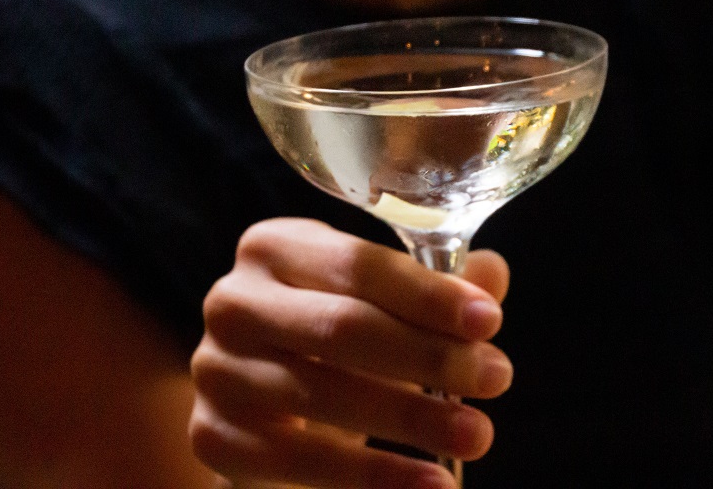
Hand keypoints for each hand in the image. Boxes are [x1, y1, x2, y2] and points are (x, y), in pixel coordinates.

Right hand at [189, 218, 510, 488]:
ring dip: (412, 419)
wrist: (255, 405)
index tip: (489, 321)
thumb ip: (430, 290)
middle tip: (497, 377)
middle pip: (341, 327)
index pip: (359, 264)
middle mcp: (233, 300)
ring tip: (476, 435)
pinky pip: (302, 462)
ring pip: (324, 394)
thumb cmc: (327, 340)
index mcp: (275, 248)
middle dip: (429, 355)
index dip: (428, 294)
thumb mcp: (374, 303)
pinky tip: (430, 483)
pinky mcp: (214, 436)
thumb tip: (491, 274)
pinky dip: (374, 476)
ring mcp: (216, 370)